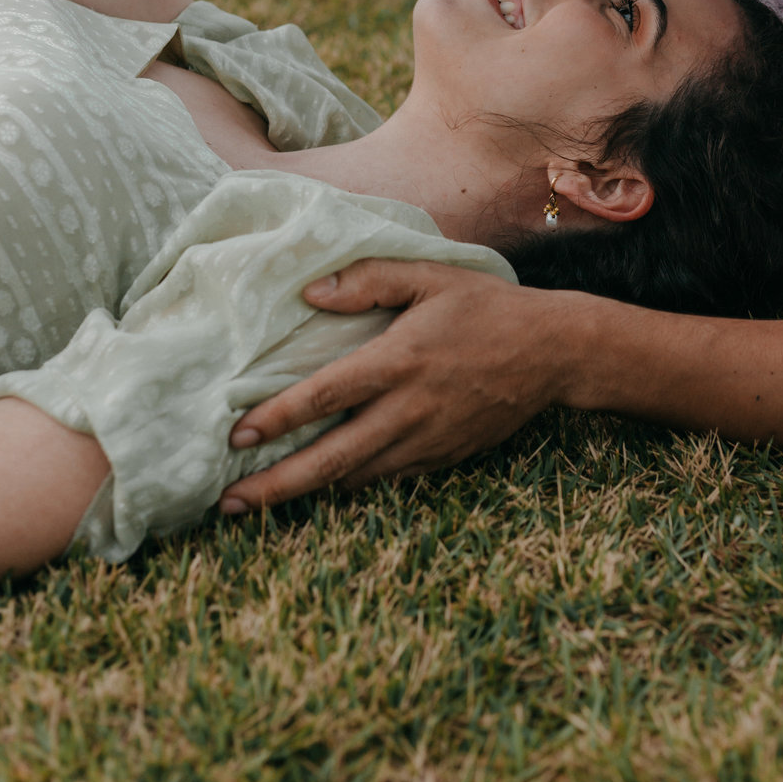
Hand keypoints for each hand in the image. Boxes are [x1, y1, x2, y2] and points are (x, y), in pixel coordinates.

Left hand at [220, 260, 578, 513]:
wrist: (554, 353)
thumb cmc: (488, 307)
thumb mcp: (431, 277)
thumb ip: (370, 279)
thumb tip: (311, 292)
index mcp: (399, 360)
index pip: (325, 396)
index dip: (277, 418)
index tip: (236, 434)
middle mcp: (409, 409)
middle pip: (331, 459)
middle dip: (276, 486)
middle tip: (228, 504)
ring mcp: (428, 440)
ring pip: (357, 478)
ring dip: (308, 491)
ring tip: (261, 501)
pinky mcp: (444, 457)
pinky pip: (389, 478)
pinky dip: (353, 483)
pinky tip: (326, 484)